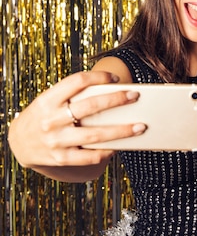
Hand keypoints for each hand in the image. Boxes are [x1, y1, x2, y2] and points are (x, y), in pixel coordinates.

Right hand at [7, 71, 145, 174]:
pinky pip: (89, 156)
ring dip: (121, 131)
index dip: (99, 77)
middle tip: (135, 96)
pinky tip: (120, 146)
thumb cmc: (42, 116)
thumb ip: (72, 96)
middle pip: (90, 106)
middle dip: (116, 100)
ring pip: (95, 134)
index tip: (116, 79)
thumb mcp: (49, 100)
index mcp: (49, 99)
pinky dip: (107, 151)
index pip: (77, 81)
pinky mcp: (61, 159)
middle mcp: (52, 119)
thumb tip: (110, 93)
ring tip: (140, 126)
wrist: (18, 143)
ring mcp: (56, 140)